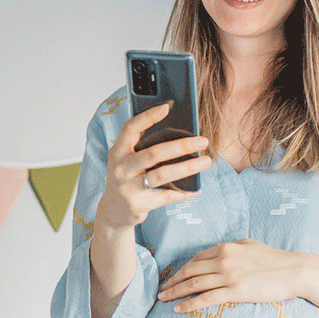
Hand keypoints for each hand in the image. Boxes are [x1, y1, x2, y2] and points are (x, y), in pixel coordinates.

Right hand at [95, 102, 210, 231]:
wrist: (113, 211)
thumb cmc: (126, 177)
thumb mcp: (126, 159)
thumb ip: (141, 144)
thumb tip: (176, 127)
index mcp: (117, 151)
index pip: (130, 128)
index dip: (148, 117)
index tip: (168, 106)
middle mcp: (120, 168)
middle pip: (153, 153)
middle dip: (181, 145)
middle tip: (202, 141)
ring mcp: (128, 188)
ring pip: (161, 175)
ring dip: (187, 167)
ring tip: (206, 161)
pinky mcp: (138, 204)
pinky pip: (166, 196)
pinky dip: (184, 192)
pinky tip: (197, 188)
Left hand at [159, 239, 309, 311]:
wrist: (296, 270)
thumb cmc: (275, 259)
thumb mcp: (250, 245)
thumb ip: (232, 247)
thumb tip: (219, 252)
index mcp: (225, 248)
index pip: (196, 259)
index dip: (182, 269)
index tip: (174, 277)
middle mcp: (223, 260)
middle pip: (189, 271)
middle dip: (172, 280)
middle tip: (161, 289)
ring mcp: (228, 276)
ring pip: (193, 284)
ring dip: (175, 292)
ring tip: (163, 299)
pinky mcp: (235, 291)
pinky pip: (205, 299)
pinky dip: (189, 304)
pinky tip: (179, 309)